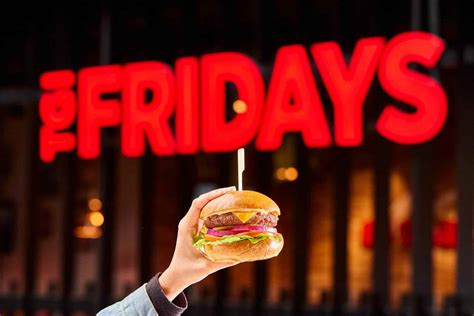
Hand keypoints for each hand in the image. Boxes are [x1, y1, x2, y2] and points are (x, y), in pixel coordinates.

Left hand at [158, 186, 237, 300]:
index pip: (198, 204)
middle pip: (202, 201)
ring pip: (204, 206)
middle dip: (218, 194)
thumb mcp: (206, 267)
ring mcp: (191, 224)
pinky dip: (216, 210)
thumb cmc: (188, 271)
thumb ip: (224, 261)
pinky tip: (228, 211)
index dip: (213, 195)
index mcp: (187, 227)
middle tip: (234, 192)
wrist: (177, 275)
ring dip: (217, 201)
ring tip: (233, 198)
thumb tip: (243, 255)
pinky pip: (206, 214)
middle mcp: (188, 222)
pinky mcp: (195, 228)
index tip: (228, 191)